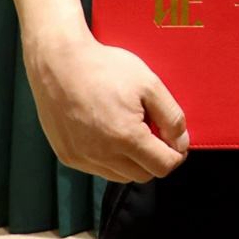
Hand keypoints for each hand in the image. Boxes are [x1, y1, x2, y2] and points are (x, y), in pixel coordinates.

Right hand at [25, 35, 188, 182]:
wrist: (58, 62)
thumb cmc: (105, 68)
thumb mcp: (150, 85)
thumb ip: (172, 117)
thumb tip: (181, 143)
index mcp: (125, 138)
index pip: (163, 166)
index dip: (176, 154)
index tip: (175, 139)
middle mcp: (101, 155)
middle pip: (144, 175)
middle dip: (155, 158)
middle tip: (153, 131)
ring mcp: (81, 158)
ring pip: (121, 176)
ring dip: (133, 161)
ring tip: (130, 130)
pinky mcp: (67, 156)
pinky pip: (98, 169)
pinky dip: (110, 159)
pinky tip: (109, 133)